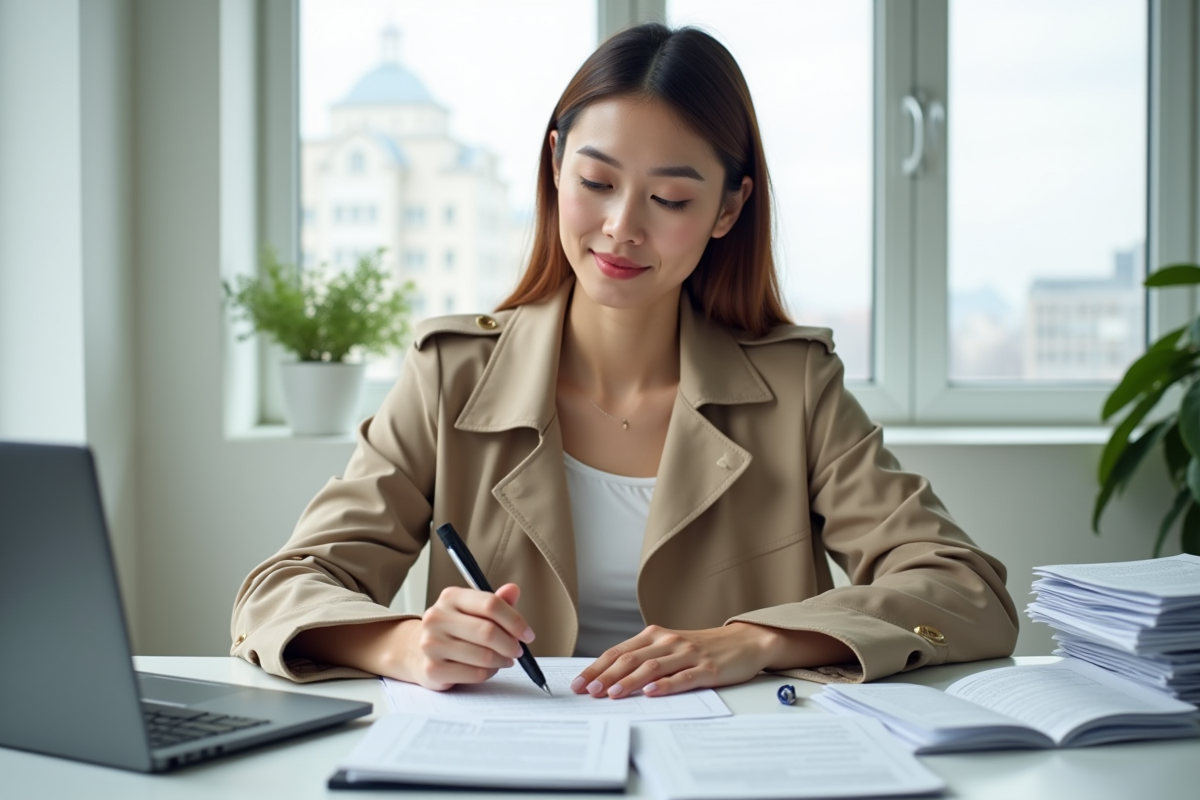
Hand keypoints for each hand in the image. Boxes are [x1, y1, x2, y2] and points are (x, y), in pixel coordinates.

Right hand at [289, 583, 534, 690]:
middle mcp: (437, 617)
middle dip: (511, 644)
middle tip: (518, 651)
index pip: (490, 604)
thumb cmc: (451, 628)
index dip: (515, 620)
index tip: (528, 634)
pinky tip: (487, 669)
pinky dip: (488, 674)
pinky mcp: (432, 670)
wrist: (413, 650)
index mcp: (451, 597)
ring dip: (501, 661)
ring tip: (503, 660)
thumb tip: (514, 589)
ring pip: (483, 656)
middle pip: (488, 632)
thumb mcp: (471, 609)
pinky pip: (474, 675)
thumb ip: (495, 601)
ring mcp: (432, 644)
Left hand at [570, 623, 856, 698]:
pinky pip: (682, 678)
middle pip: (630, 659)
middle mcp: (669, 642)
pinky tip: (651, 693)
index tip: (579, 681)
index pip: (619, 651)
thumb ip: (645, 657)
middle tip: (587, 691)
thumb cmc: (705, 647)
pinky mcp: (706, 668)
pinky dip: (665, 685)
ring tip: (611, 693)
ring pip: (652, 668)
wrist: (745, 642)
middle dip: (605, 676)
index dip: (597, 667)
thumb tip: (611, 676)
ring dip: (628, 681)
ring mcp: (688, 654)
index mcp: (656, 636)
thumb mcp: (671, 647)